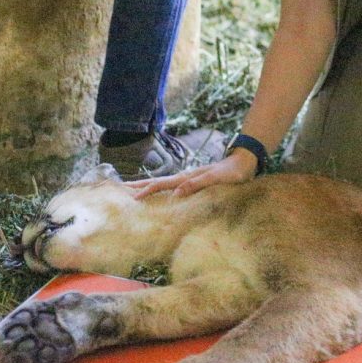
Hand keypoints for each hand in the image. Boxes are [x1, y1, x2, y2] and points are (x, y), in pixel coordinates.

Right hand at [126, 150, 256, 198]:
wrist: (243, 163)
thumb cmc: (231, 173)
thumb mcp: (216, 179)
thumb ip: (197, 184)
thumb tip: (176, 194)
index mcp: (186, 177)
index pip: (161, 184)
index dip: (146, 191)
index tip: (132, 199)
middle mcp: (183, 177)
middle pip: (156, 181)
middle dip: (138, 185)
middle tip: (119, 189)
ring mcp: (187, 179)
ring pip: (162, 183)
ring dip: (146, 186)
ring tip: (131, 191)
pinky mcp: (192, 182)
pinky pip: (170, 186)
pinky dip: (159, 189)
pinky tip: (157, 193)